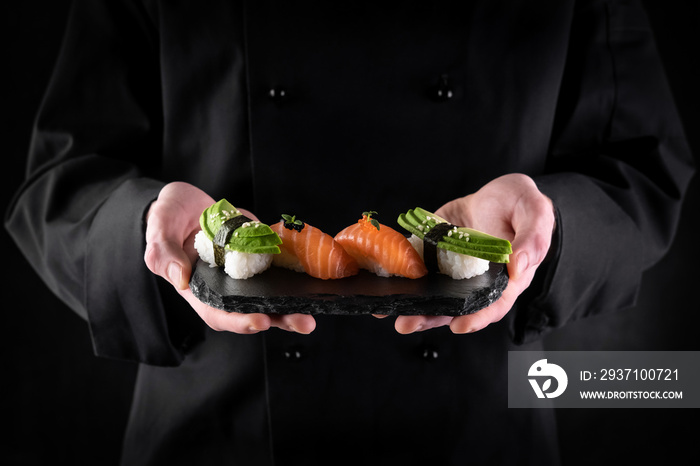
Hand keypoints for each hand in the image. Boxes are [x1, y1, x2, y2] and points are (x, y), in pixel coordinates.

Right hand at [144, 181, 315, 333]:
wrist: (186, 203)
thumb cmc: (166, 221)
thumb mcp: (158, 234)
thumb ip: (163, 255)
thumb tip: (180, 278)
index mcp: (200, 290)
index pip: (219, 314)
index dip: (240, 321)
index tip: (260, 320)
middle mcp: (227, 287)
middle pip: (253, 311)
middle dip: (279, 319)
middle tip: (304, 322)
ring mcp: (245, 273)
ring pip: (271, 295)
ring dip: (293, 305)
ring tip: (313, 311)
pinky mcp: (260, 255)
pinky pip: (279, 268)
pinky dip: (296, 275)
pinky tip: (314, 278)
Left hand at [392, 173, 554, 333]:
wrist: (495, 194)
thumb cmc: (521, 204)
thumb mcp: (535, 211)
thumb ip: (533, 238)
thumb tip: (519, 267)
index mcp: (506, 279)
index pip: (493, 304)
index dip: (477, 317)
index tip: (458, 325)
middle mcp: (477, 282)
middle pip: (455, 307)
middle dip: (431, 317)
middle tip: (405, 323)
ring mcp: (453, 272)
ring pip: (433, 295)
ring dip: (412, 305)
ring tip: (388, 311)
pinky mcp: (434, 257)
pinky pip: (417, 271)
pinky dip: (400, 279)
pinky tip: (381, 283)